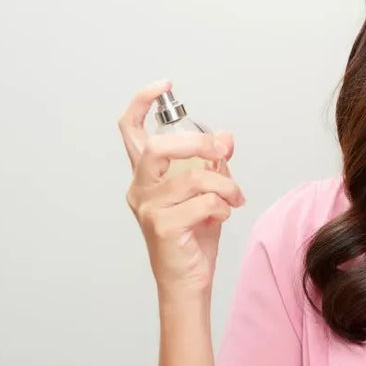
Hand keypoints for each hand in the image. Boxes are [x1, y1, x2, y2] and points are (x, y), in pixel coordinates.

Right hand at [118, 80, 244, 298]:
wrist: (189, 280)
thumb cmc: (194, 235)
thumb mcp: (209, 190)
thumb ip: (213, 162)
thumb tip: (225, 136)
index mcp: (147, 175)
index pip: (130, 131)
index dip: (142, 102)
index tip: (164, 85)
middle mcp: (140, 189)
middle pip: (158, 147)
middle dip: (197, 144)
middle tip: (220, 153)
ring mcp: (149, 208)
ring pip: (193, 177)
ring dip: (225, 185)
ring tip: (235, 197)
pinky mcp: (163, 227)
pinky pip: (204, 202)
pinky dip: (223, 206)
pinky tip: (223, 215)